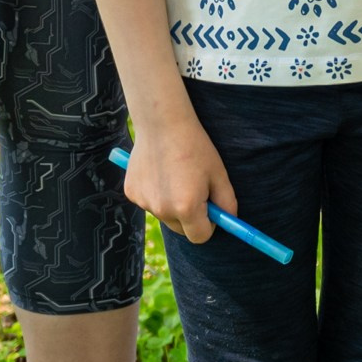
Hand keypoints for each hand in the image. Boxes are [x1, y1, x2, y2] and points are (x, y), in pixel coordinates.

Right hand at [124, 115, 236, 243]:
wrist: (163, 125)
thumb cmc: (196, 148)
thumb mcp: (219, 174)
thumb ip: (226, 202)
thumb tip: (229, 220)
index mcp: (187, 208)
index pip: (200, 237)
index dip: (209, 225)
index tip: (212, 212)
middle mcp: (162, 210)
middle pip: (181, 229)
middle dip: (191, 217)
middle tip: (197, 190)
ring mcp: (143, 202)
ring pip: (165, 214)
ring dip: (173, 204)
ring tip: (177, 175)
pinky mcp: (131, 193)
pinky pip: (149, 202)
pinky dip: (156, 193)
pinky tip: (160, 171)